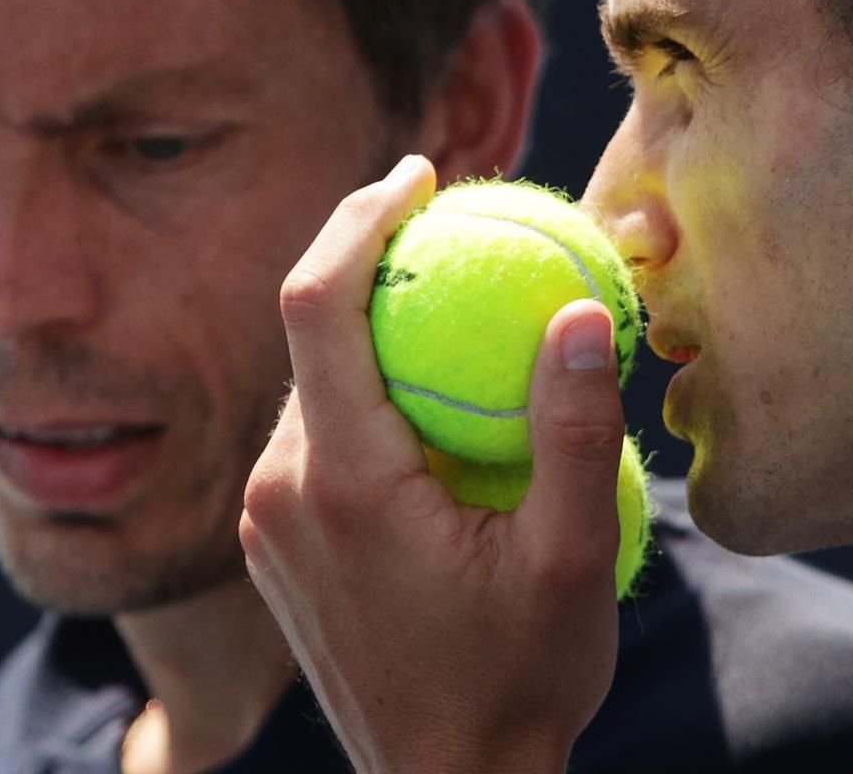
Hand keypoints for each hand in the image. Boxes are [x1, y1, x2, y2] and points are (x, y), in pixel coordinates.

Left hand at [241, 155, 626, 773]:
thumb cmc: (519, 681)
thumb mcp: (573, 556)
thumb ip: (575, 432)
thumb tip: (581, 311)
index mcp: (342, 481)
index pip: (316, 303)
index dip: (360, 217)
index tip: (421, 172)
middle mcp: (282, 491)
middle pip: (308, 331)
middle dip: (372, 257)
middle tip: (454, 214)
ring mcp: (271, 523)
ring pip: (312, 384)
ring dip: (373, 327)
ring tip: (455, 295)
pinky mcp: (281, 547)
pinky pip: (317, 437)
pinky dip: (369, 392)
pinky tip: (438, 396)